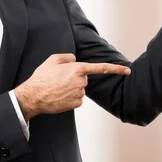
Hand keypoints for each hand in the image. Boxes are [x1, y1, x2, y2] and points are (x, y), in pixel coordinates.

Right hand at [14, 54, 130, 120]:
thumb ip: (67, 57)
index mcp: (77, 69)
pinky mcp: (76, 103)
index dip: (116, 69)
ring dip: (71, 88)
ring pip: (80, 89)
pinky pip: (77, 98)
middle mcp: (81, 82)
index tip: (127, 70)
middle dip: (75, 78)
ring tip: (57, 88)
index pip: (101, 68)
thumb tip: (75, 61)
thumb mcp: (52, 60)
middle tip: (59, 79)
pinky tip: (59, 96)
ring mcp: (79, 94)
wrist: (33, 96)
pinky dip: (70, 97)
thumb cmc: (42, 77)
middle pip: (84, 78)